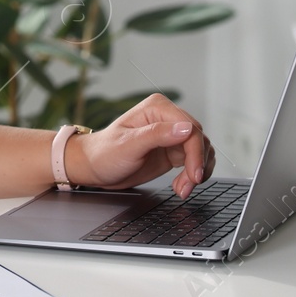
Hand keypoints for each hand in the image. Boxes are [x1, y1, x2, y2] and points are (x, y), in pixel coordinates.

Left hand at [65, 93, 215, 198]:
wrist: (94, 168)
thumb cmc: (105, 153)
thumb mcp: (129, 146)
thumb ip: (157, 135)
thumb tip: (186, 128)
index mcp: (157, 108)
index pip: (190, 128)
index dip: (196, 153)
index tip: (195, 175)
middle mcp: (167, 118)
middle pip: (198, 140)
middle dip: (197, 165)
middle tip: (186, 186)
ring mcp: (171, 135)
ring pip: (200, 150)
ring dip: (197, 171)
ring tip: (182, 188)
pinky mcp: (172, 150)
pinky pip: (195, 159)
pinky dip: (193, 174)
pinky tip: (181, 185)